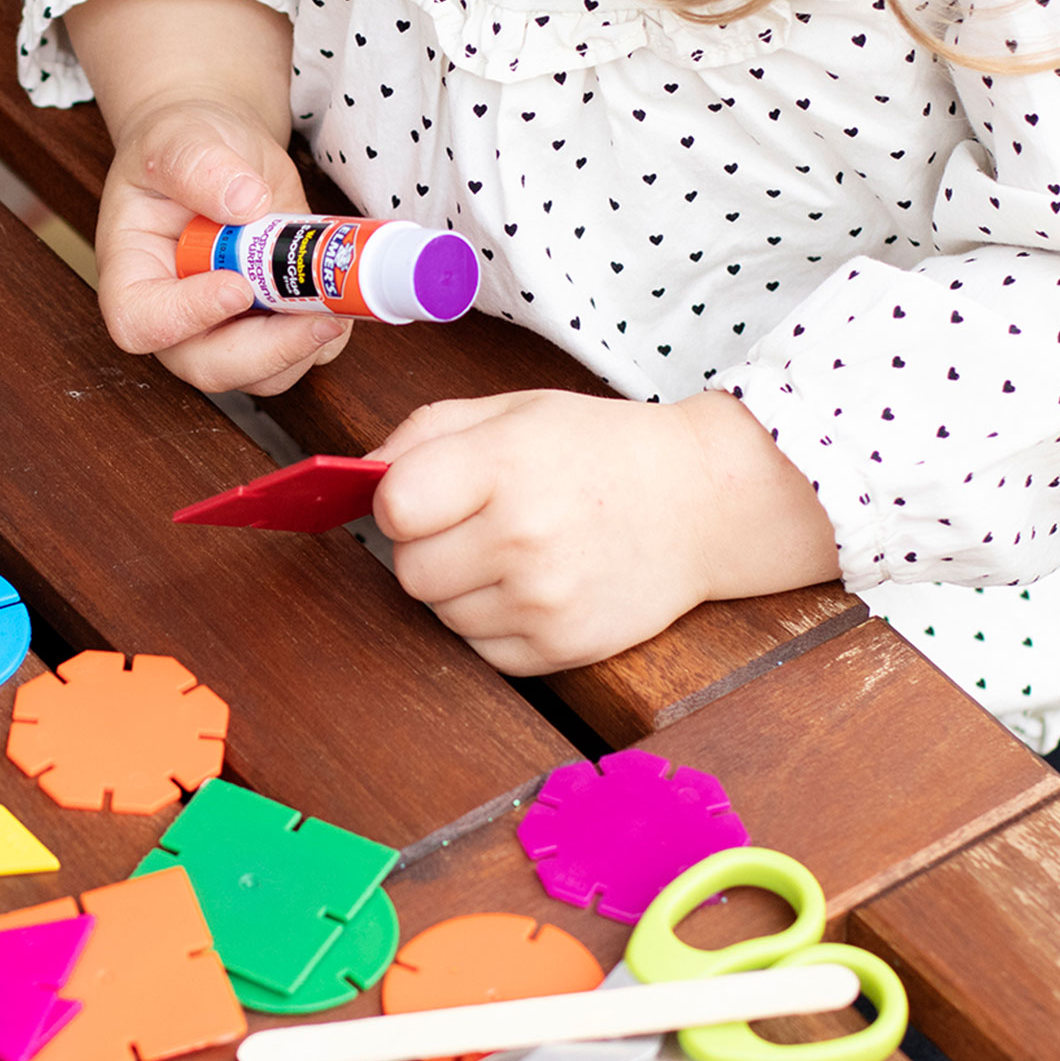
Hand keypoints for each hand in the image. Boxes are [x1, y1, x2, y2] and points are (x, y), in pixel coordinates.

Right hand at [94, 98, 353, 394]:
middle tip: (318, 316)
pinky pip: (296, 358)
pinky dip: (326, 338)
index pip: (141, 322)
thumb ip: (201, 166)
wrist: (222, 152)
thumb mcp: (181, 138)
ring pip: (258, 375)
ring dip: (304, 348)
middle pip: (206, 366)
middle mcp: (174, 315)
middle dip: (268, 350)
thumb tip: (245, 201)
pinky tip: (340, 295)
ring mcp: (222, 328)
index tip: (237, 286)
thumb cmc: (186, 145)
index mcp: (133, 273)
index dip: (187, 317)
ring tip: (338, 300)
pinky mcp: (266, 328)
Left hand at [369, 389, 838, 673]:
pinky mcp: (561, 649)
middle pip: (408, 568)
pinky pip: (480, 649)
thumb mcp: (513, 410)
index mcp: (506, 465)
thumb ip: (424, 434)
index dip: (399, 500)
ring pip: (439, 613)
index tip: (426, 493)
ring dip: (459, 586)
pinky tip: (533, 585)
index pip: (394, 507)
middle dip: (425, 545)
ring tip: (513, 550)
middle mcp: (523, 537)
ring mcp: (544, 601)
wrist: (703, 502)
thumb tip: (356, 475)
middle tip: (474, 521)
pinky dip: (492, 623)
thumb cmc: (600, 449)